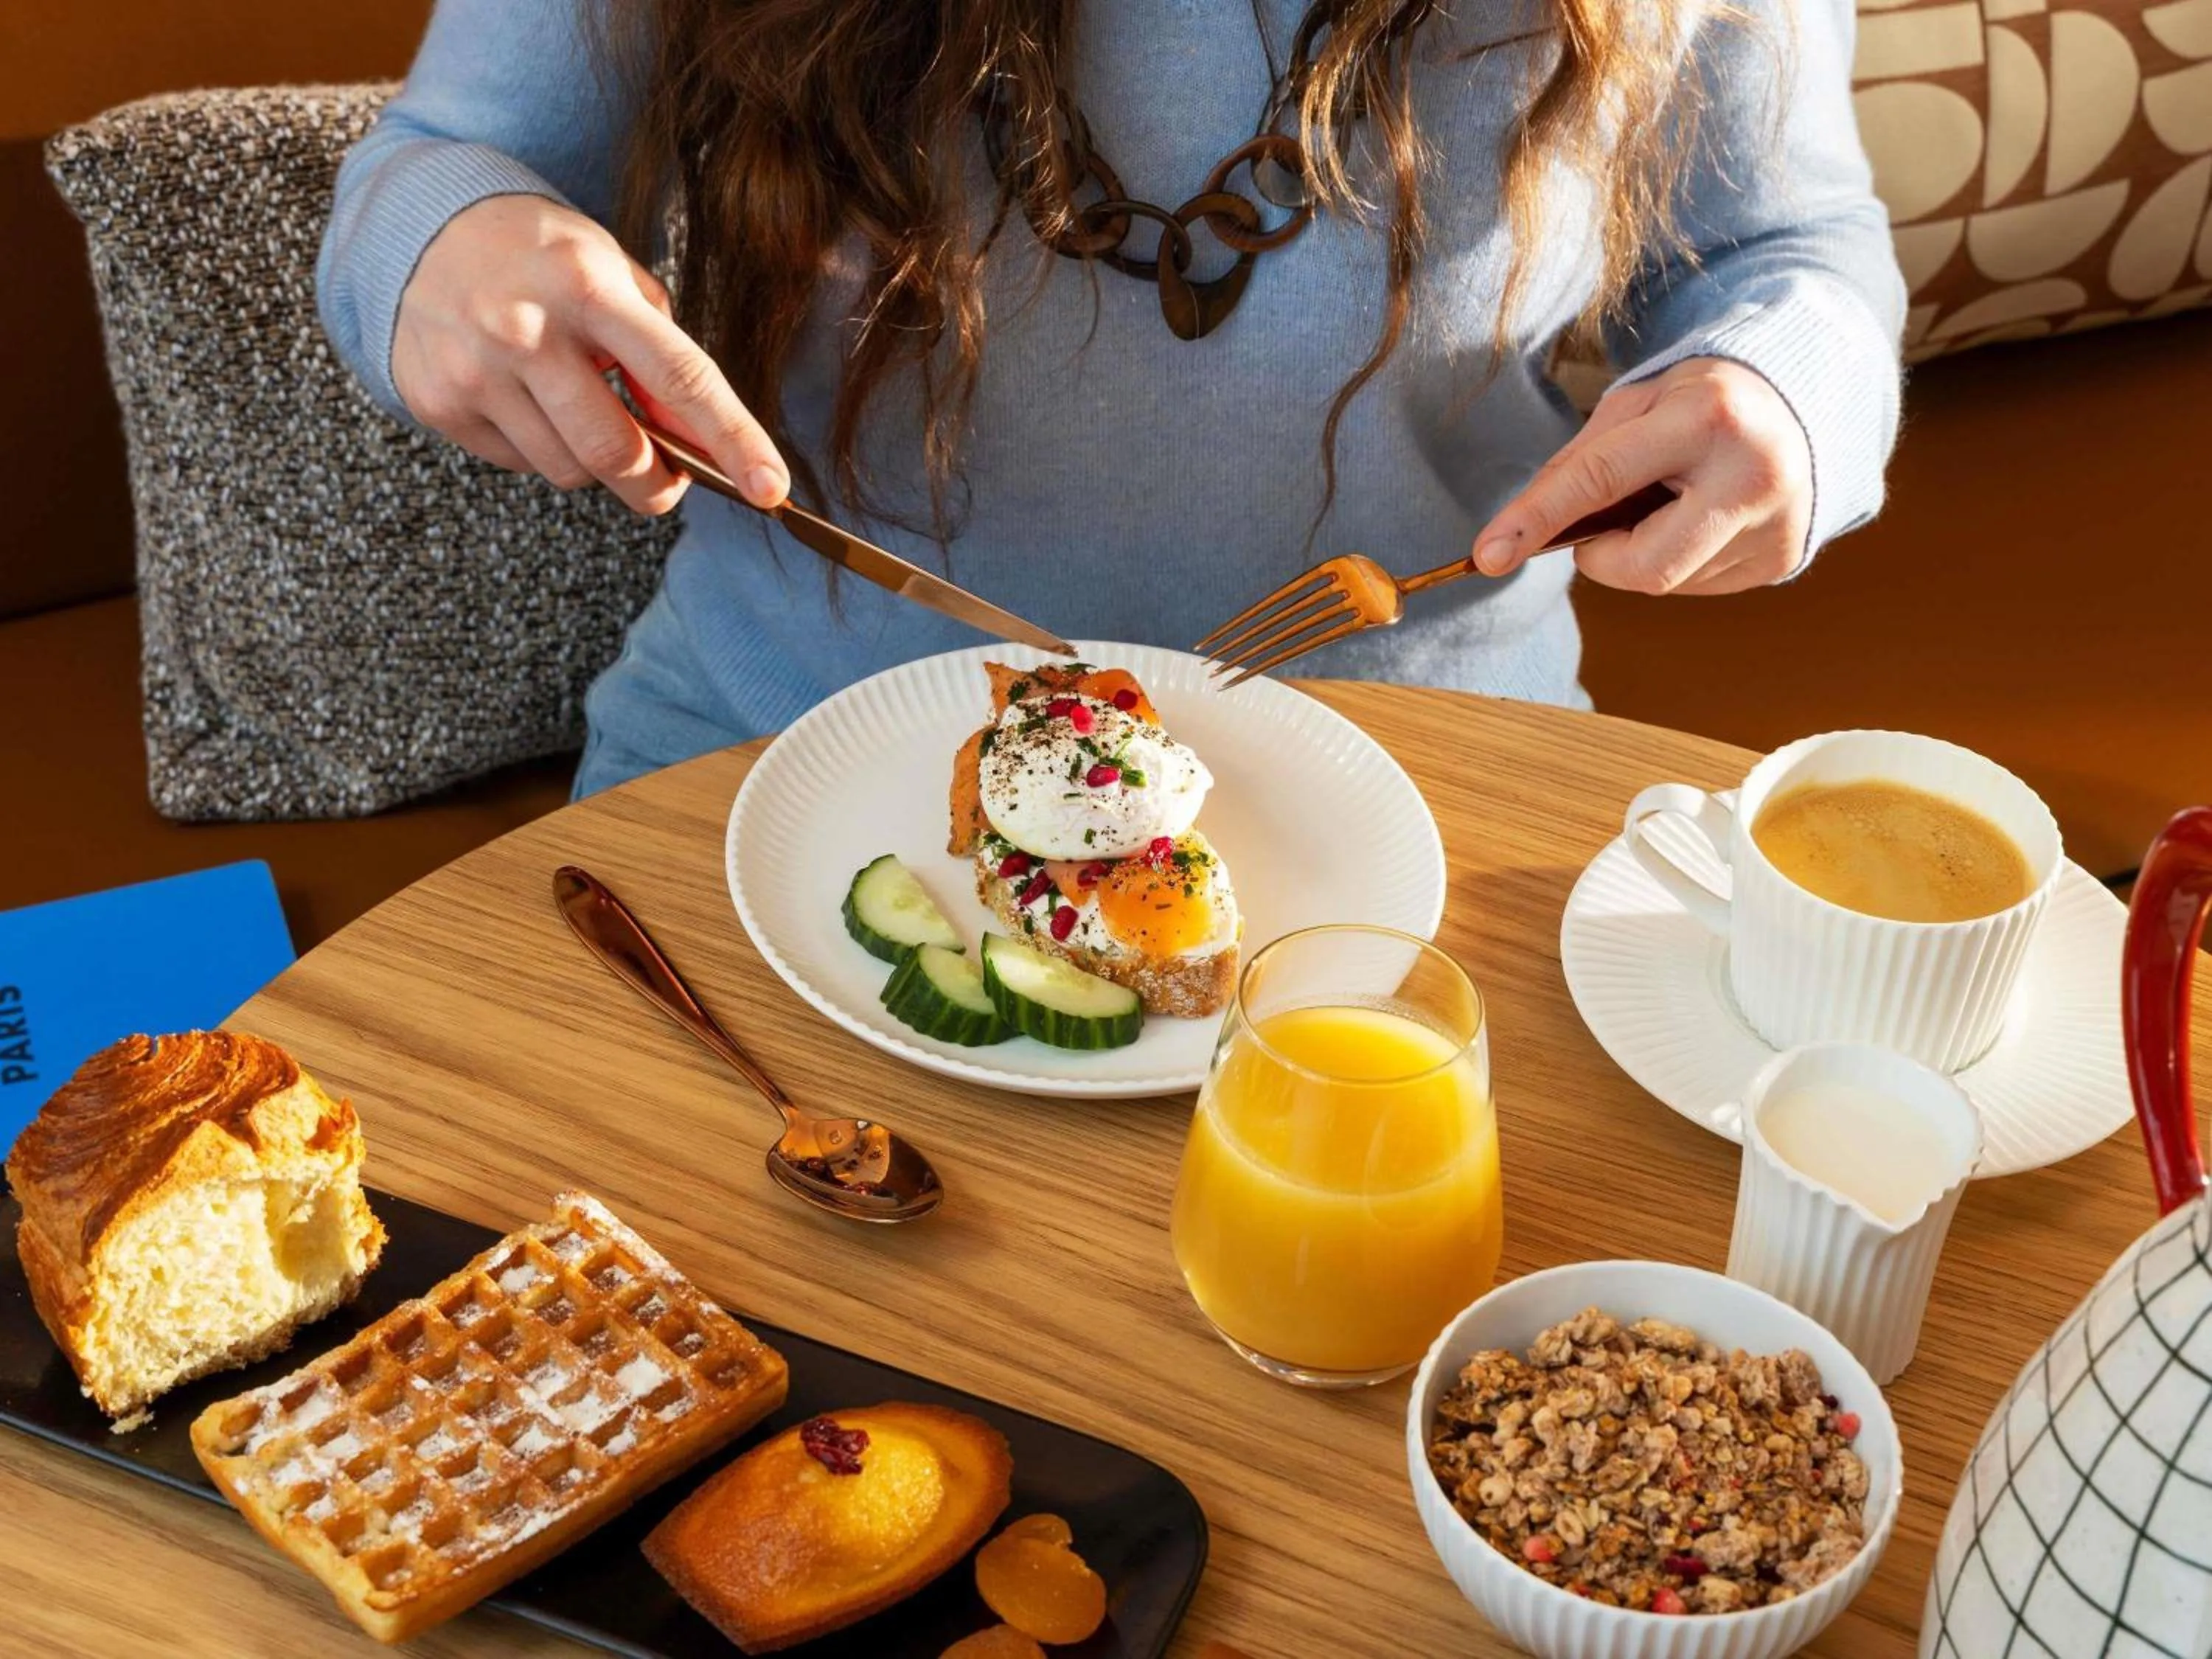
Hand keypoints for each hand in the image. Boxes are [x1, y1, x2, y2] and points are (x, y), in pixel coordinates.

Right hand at [390, 195, 787, 513]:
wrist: (421, 226)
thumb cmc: (542, 257)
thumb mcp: (614, 278)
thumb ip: (663, 356)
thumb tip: (696, 443)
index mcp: (590, 288)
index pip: (681, 379)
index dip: (734, 442)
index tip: (771, 490)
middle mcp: (527, 330)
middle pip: (617, 453)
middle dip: (657, 484)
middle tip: (668, 479)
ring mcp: (476, 370)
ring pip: (569, 471)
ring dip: (593, 461)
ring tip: (577, 406)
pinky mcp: (439, 402)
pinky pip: (519, 464)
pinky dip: (540, 448)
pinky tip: (526, 399)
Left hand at [1472, 358, 1811, 594]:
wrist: (1807, 400)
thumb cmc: (1704, 398)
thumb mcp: (1637, 404)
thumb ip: (1578, 463)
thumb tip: (1521, 531)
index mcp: (1708, 417)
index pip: (1601, 480)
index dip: (1537, 519)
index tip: (1488, 554)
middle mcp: (1752, 477)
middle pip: (1641, 566)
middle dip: (1602, 556)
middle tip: (1605, 521)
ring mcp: (1777, 525)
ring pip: (1666, 582)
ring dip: (1642, 553)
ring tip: (1673, 499)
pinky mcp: (1783, 559)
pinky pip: (1697, 585)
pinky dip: (1678, 560)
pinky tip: (1700, 517)